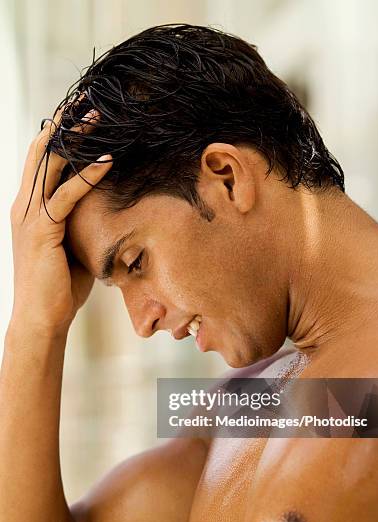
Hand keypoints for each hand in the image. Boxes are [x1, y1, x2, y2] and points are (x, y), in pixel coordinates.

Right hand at [10, 110, 112, 335]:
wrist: (41, 318)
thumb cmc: (58, 286)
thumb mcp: (70, 245)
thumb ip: (78, 222)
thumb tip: (105, 209)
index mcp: (29, 207)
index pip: (41, 160)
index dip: (58, 133)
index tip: (79, 113)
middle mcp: (23, 205)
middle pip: (42, 151)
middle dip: (63, 124)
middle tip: (86, 100)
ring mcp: (29, 216)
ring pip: (50, 165)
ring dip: (76, 139)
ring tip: (99, 117)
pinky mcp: (42, 230)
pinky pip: (66, 195)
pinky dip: (87, 175)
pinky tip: (107, 160)